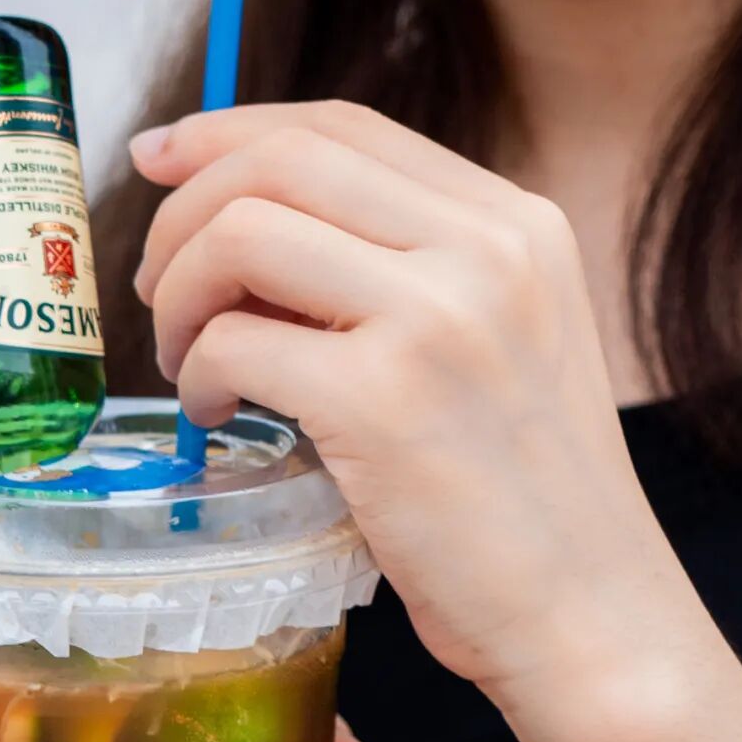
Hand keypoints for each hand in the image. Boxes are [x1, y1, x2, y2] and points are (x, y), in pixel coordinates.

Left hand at [131, 101, 692, 727]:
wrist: (587, 614)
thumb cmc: (526, 502)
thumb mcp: (499, 345)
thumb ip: (404, 275)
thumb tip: (245, 236)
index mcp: (517, 223)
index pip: (342, 126)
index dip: (230, 130)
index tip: (162, 161)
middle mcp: (487, 248)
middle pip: (279, 160)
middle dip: (182, 212)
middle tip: (154, 286)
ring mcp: (438, 317)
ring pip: (241, 232)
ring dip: (179, 293)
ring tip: (188, 361)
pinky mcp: (383, 399)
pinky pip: (234, 342)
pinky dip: (198, 375)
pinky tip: (216, 415)